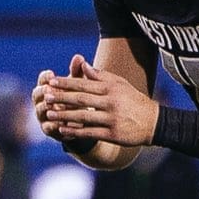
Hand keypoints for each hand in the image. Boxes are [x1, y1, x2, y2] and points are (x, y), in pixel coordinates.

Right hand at [33, 59, 75, 141]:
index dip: (45, 77)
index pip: (42, 80)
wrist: (83, 122)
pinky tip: (61, 122)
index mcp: (47, 88)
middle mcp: (41, 101)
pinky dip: (54, 125)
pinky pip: (48, 127)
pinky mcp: (49, 130)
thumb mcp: (79, 85)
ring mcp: (43, 116)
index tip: (51, 74)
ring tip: (53, 106)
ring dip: (46, 108)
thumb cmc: (78, 98)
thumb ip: (77, 72)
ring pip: (40, 110)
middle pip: (36, 94)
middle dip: (42, 92)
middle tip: (49, 90)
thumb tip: (79, 57)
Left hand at [41, 55, 158, 147]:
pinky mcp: (113, 134)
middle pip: (81, 99)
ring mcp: (112, 119)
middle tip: (46, 96)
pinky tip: (63, 131)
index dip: (66, 82)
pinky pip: (90, 132)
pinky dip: (75, 132)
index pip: (84, 83)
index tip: (51, 81)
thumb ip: (101, 76)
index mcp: (111, 88)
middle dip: (62, 97)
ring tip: (49, 114)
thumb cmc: (134, 101)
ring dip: (64, 115)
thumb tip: (83, 65)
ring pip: (83, 116)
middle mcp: (111, 102)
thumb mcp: (120, 84)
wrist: (153, 122)